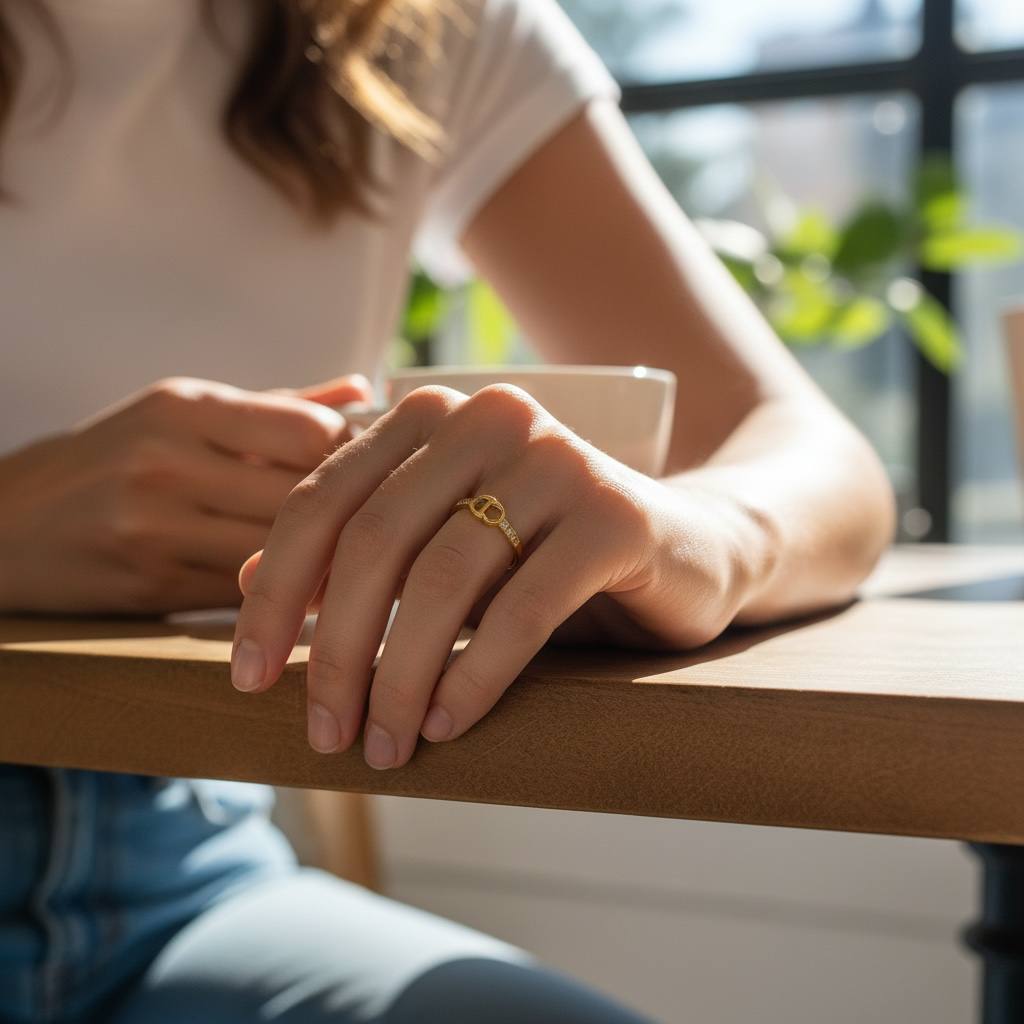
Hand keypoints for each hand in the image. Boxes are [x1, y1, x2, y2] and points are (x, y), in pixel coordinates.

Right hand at [0, 374, 371, 613]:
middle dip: (351, 511)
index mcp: (185, 408)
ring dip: (326, 559)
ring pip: (281, 551)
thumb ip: (279, 405)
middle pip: (304, 494)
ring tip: (352, 558)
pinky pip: (247, 593)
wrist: (7, 522)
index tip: (369, 470)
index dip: (355, 455)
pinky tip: (305, 587)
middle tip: (380, 521)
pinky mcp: (151, 586)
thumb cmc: (116, 458)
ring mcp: (155, 527)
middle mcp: (169, 462)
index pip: (312, 431)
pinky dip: (284, 591)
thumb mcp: (184, 413)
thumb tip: (364, 388)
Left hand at [232, 384, 746, 768]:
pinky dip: (474, 676)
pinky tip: (448, 725)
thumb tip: (237, 581)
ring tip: (386, 747)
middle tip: (325, 734)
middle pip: (374, 541)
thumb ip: (351, 550)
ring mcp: (557, 459)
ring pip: (442, 579)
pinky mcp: (614, 514)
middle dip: (335, 651)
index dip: (274, 593)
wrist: (683, 550)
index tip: (249, 678)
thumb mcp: (438, 548)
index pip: (321, 501)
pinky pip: (521, 608)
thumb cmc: (541, 555)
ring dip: (400, 679)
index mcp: (432, 415)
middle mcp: (489, 417)